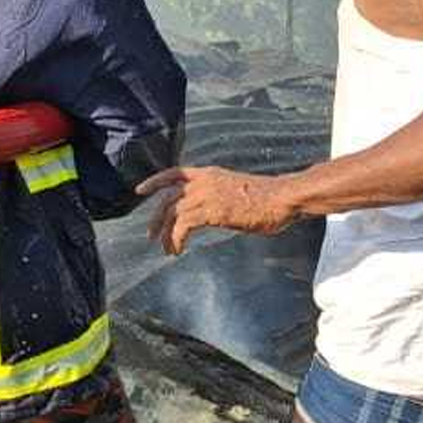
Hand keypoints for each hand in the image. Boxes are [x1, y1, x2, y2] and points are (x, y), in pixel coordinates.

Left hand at [135, 167, 300, 255]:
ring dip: (165, 233)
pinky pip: (183, 226)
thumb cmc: (267, 198)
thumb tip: (211, 212)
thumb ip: (219, 196)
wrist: (281, 198)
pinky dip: (176, 239)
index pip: (174, 172)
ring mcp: (206, 195)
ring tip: (167, 249)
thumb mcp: (236, 190)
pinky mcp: (211, 211)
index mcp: (209, 174)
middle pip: (168, 197)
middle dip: (156, 218)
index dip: (155, 181)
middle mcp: (204, 181)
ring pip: (172, 212)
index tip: (140, 191)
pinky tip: (179, 249)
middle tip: (152, 236)